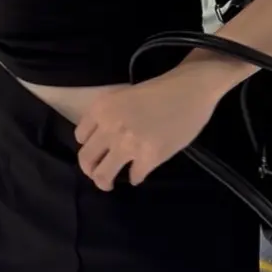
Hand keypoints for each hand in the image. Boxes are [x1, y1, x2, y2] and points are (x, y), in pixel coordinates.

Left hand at [74, 69, 217, 190]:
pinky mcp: (149, 157)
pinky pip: (134, 177)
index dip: (89, 146)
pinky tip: (141, 172)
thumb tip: (102, 142)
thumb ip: (108, 117)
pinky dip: (136, 177)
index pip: (80, 137)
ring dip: (105, 182)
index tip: (98, 150)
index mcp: (101, 108)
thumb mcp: (122, 96)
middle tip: (99, 173)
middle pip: (86, 160)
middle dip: (91, 170)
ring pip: (102, 175)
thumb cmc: (160, 89)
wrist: (191, 89)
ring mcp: (128, 144)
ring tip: (111, 183)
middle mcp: (109, 126)